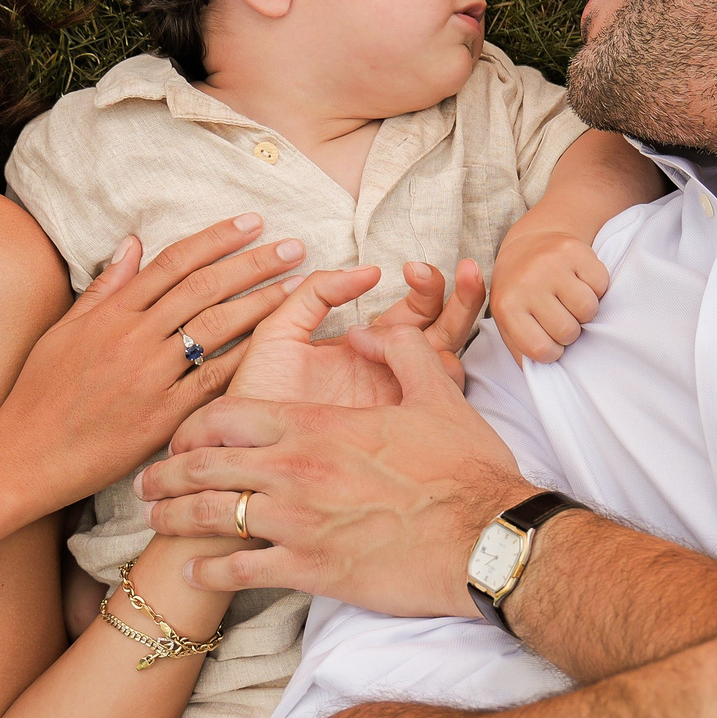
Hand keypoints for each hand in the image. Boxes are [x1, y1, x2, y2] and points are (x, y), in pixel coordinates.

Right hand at [0, 214, 304, 512]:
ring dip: (261, 302)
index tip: (252, 222)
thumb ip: (103, 288)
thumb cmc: (39, 395)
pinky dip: (246, 358)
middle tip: (294, 246)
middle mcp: (133, 337)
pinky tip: (277, 343)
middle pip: (204, 287)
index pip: (174, 263)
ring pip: (216, 328)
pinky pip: (213, 380)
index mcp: (111, 313)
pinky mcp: (162, 416)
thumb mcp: (64, 332)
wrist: (24, 456)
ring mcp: (150, 376)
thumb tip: (132, 243)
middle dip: (253, 262)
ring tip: (298, 286)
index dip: (217, 238)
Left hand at [138, 326, 532, 614]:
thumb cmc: (465, 469)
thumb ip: (399, 351)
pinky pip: (241, 569)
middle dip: (166, 473)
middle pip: (205, 465)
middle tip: (144, 482)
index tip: (179, 436)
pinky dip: (211, 570)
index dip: (194, 426)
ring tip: (156, 522)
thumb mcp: (437, 393)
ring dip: (174, 519)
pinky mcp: (309, 571)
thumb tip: (367, 330)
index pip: (229, 416)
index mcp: (316, 424)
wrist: (487, 541)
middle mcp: (294, 470)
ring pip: (211, 516)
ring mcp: (297, 523)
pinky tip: (197, 571)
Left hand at [227, 258, 486, 409]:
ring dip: (465, 318)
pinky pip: (433, 407)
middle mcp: (390, 376)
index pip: (414, 313)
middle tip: (465, 270)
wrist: (244, 450)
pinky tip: (446, 350)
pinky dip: (446, 378)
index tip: (414, 267)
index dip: (427, 285)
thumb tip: (368, 273)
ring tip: (471, 284)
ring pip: (450, 363)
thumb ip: (316, 295)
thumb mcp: (281, 333)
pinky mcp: (394, 434)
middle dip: (461, 298)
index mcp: (367, 350)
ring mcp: (398, 406)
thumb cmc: (259, 391)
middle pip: (443, 334)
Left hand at [490, 226, 609, 363]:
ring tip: (570, 299)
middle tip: (560, 315)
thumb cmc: (521, 292)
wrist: (529, 243)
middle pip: (568, 331)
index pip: (541, 350)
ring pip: (588, 309)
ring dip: (584, 310)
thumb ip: (522, 350)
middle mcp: (526, 282)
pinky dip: (596, 287)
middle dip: (569, 330)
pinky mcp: (573, 249)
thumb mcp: (509, 321)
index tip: (549, 339)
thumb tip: (541, 377)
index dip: (552, 351)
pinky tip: (579, 281)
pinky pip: (601, 284)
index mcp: (506, 306)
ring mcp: (550, 264)